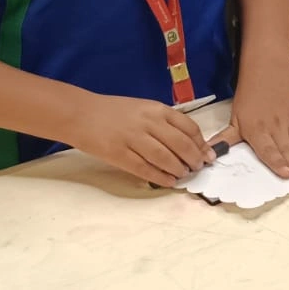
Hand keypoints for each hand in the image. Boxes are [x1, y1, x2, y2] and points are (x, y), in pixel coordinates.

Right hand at [65, 93, 216, 186]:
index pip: (187, 126)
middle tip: (199, 167)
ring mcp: (132, 138)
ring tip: (185, 174)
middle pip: (179, 143)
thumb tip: (187, 141)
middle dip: (193, 158)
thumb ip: (163, 121)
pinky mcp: (118, 154)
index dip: (200, 142)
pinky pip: (143, 168)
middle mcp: (147, 122)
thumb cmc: (114, 111)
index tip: (207, 153)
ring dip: (178, 168)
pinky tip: (169, 181)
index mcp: (156, 109)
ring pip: (164, 157)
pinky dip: (159, 177)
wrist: (81, 114)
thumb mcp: (143, 108)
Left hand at [211, 68, 288, 179]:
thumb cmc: (250, 98)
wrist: (266, 73)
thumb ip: (224, 140)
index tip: (285, 172)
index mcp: (257, 130)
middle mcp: (277, 127)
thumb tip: (208, 156)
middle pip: (287, 148)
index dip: (277, 162)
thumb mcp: (234, 120)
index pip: (268, 149)